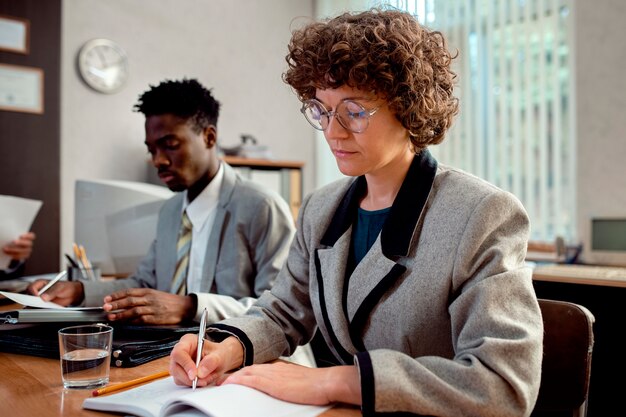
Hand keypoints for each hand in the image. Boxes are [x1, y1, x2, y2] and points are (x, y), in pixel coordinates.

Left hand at [3, 232, 35, 261]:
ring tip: (6, 249)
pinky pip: (21, 257)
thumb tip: (10, 234)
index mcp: (29, 237)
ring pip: (24, 251)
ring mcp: (28, 250)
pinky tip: (8, 253)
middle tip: (13, 241)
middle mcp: (30, 244)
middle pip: (28, 244)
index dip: (27, 236)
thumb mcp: (14, 235)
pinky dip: (14, 255)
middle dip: (21, 243)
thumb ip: (14, 235)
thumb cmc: (12, 238)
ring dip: (14, 250)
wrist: (11, 246)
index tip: (20, 236)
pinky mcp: (24, 256)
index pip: (32, 236)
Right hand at [26, 280, 83, 305]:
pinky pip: (39, 308)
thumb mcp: (59, 287)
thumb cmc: (65, 287)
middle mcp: (39, 291)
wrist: (72, 293)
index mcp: (41, 283)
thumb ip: (52, 292)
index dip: (33, 292)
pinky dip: (40, 309)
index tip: (37, 296)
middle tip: (38, 303)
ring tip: (42, 307)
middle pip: (29, 296)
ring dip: (36, 306)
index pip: (31, 287)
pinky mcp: (43, 305)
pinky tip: (44, 310)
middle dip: (32, 300)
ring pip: (33, 303)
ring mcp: (40, 298)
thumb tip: (43, 297)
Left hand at [103, 288, 194, 323]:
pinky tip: (125, 323)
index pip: (129, 292)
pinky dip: (131, 322)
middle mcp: (149, 299)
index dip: (117, 295)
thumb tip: (125, 300)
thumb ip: (142, 297)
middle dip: (116, 304)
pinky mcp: (156, 319)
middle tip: (105, 307)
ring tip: (111, 317)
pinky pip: (141, 320)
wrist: (184, 307)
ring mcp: (152, 309)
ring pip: (133, 311)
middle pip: (129, 301)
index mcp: (148, 292)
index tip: (106, 299)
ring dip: (121, 314)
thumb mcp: (155, 294)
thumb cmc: (168, 301)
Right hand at [169, 334, 243, 387]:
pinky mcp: (180, 373)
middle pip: (175, 367)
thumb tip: (200, 373)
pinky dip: (191, 384)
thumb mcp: (220, 355)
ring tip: (206, 379)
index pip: (179, 352)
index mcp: (188, 341)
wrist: (220, 360)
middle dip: (188, 377)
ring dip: (191, 382)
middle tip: (202, 381)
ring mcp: (178, 363)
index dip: (185, 364)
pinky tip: (202, 380)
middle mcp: (180, 351)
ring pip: (177, 376)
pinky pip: (181, 382)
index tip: (195, 375)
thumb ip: (212, 361)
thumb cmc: (219, 354)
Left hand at [223, 362, 361, 405]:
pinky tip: (229, 384)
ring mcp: (272, 374)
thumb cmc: (316, 385)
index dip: (243, 374)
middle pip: (248, 369)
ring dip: (232, 378)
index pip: (256, 369)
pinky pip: (250, 380)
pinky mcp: (272, 383)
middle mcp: (273, 368)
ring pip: (246, 373)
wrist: (325, 382)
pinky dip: (237, 381)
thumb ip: (285, 383)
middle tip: (221, 381)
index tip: (234, 378)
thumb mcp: (297, 381)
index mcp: (279, 368)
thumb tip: (280, 390)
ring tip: (220, 384)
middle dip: (234, 375)